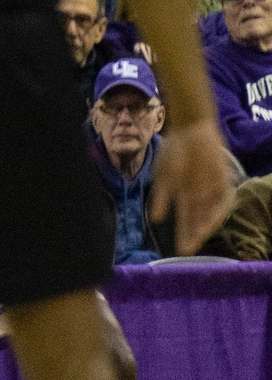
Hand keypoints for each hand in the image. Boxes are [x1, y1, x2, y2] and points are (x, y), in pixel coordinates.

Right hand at [151, 121, 236, 253]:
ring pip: (210, 212)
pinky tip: (213, 218)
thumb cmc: (174, 150)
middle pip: (198, 220)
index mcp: (183, 194)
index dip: (184, 233)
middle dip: (193, 234)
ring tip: (199, 235)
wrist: (191, 129)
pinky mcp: (223, 180)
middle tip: (188, 248)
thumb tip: (156, 218)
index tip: (180, 249)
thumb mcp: (163, 174)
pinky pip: (224, 199)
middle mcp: (199, 195)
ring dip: (205, 224)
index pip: (185, 219)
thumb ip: (161, 196)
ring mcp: (211, 188)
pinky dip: (219, 209)